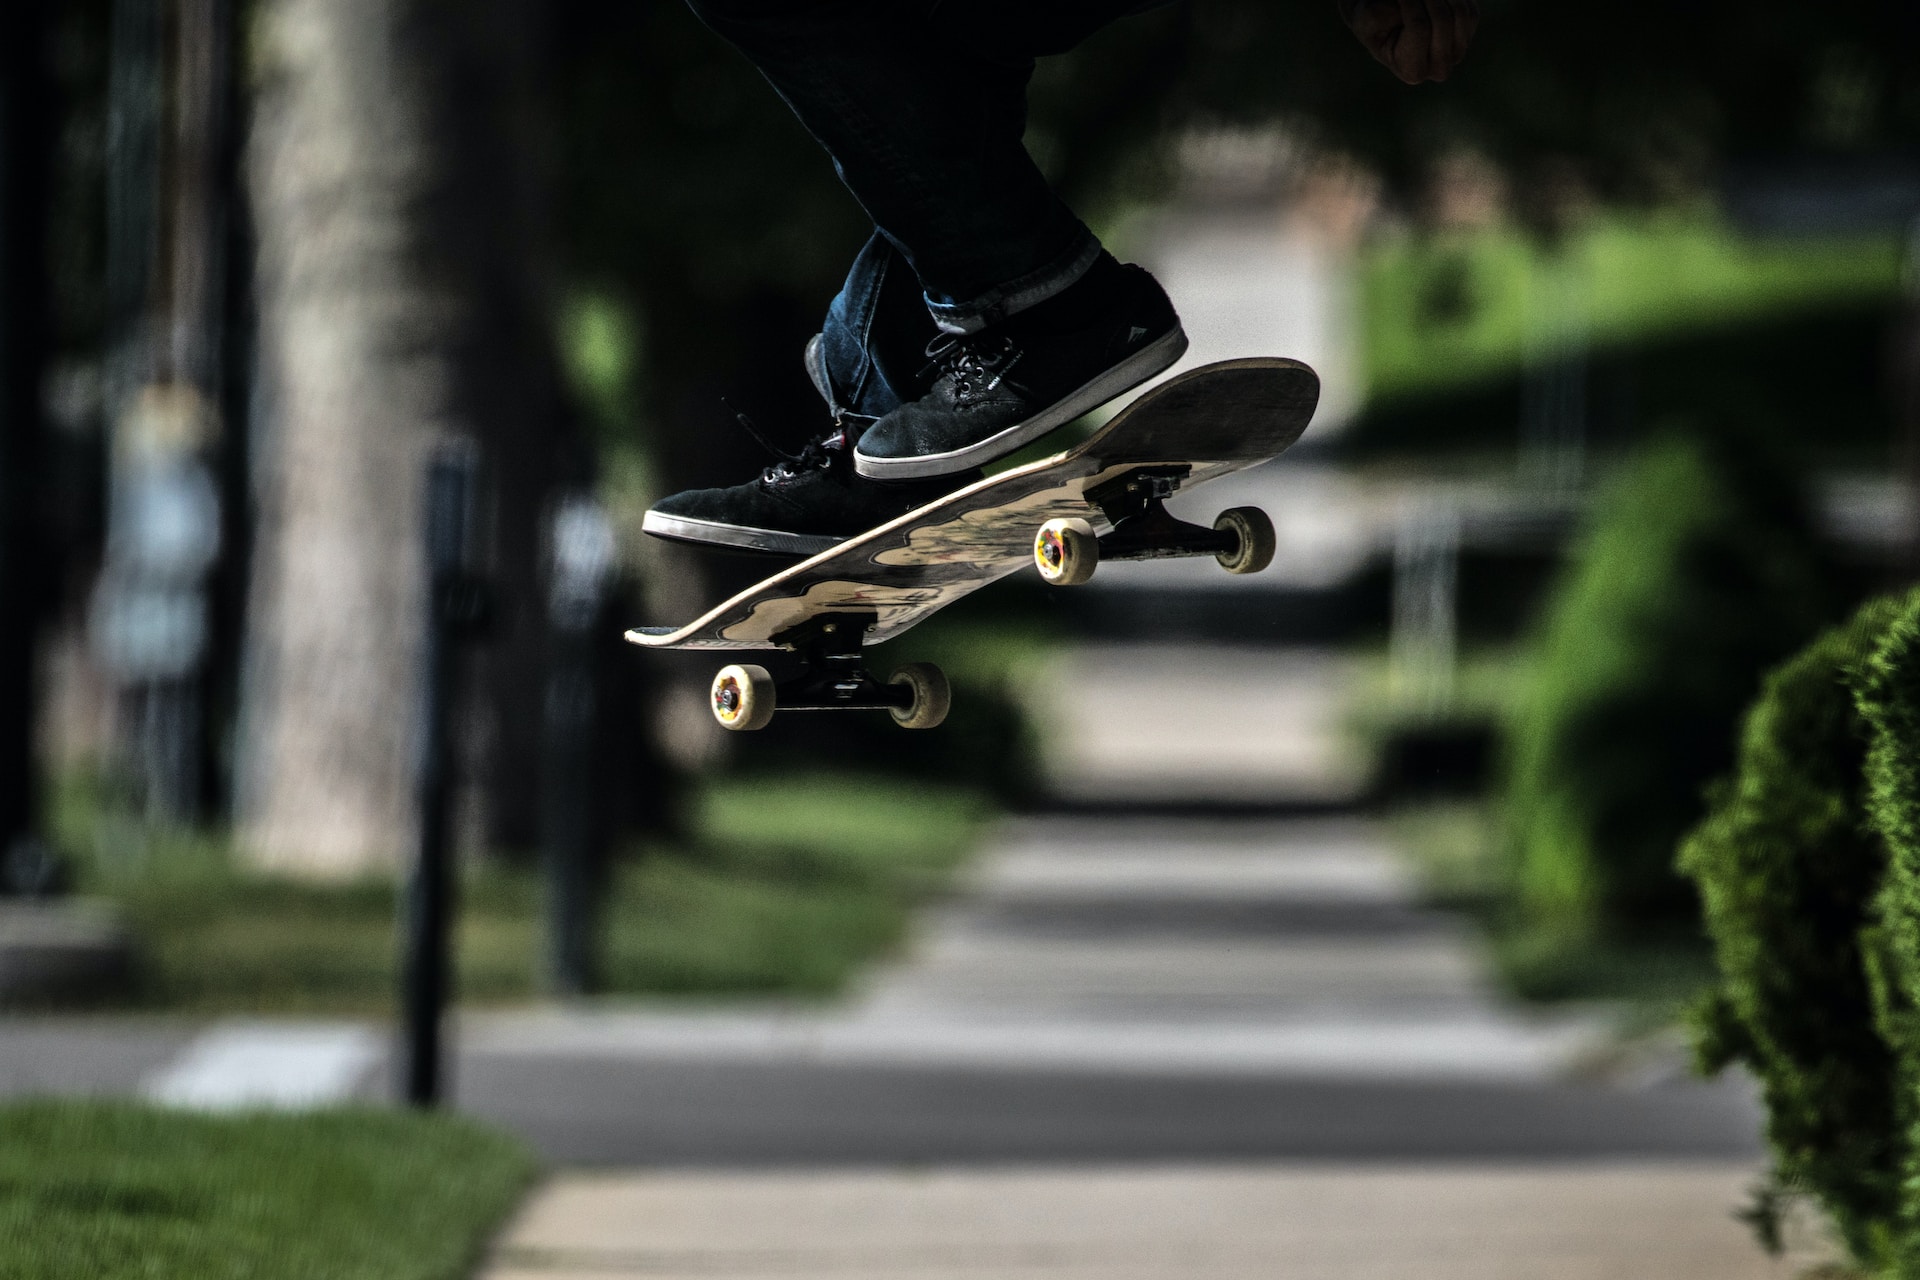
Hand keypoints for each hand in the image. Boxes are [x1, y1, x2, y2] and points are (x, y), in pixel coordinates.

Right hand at [1340, 0, 1479, 84]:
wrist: (1386, 20)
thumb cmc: (1373, 20)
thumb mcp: (1368, 17)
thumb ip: (1383, 13)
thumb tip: (1417, 2)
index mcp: (1412, 71)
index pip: (1420, 28)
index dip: (1409, 2)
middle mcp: (1439, 68)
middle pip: (1443, 20)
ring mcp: (1457, 52)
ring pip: (1460, 13)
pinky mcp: (1469, 33)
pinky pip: (1468, 7)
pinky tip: (1433, 0)